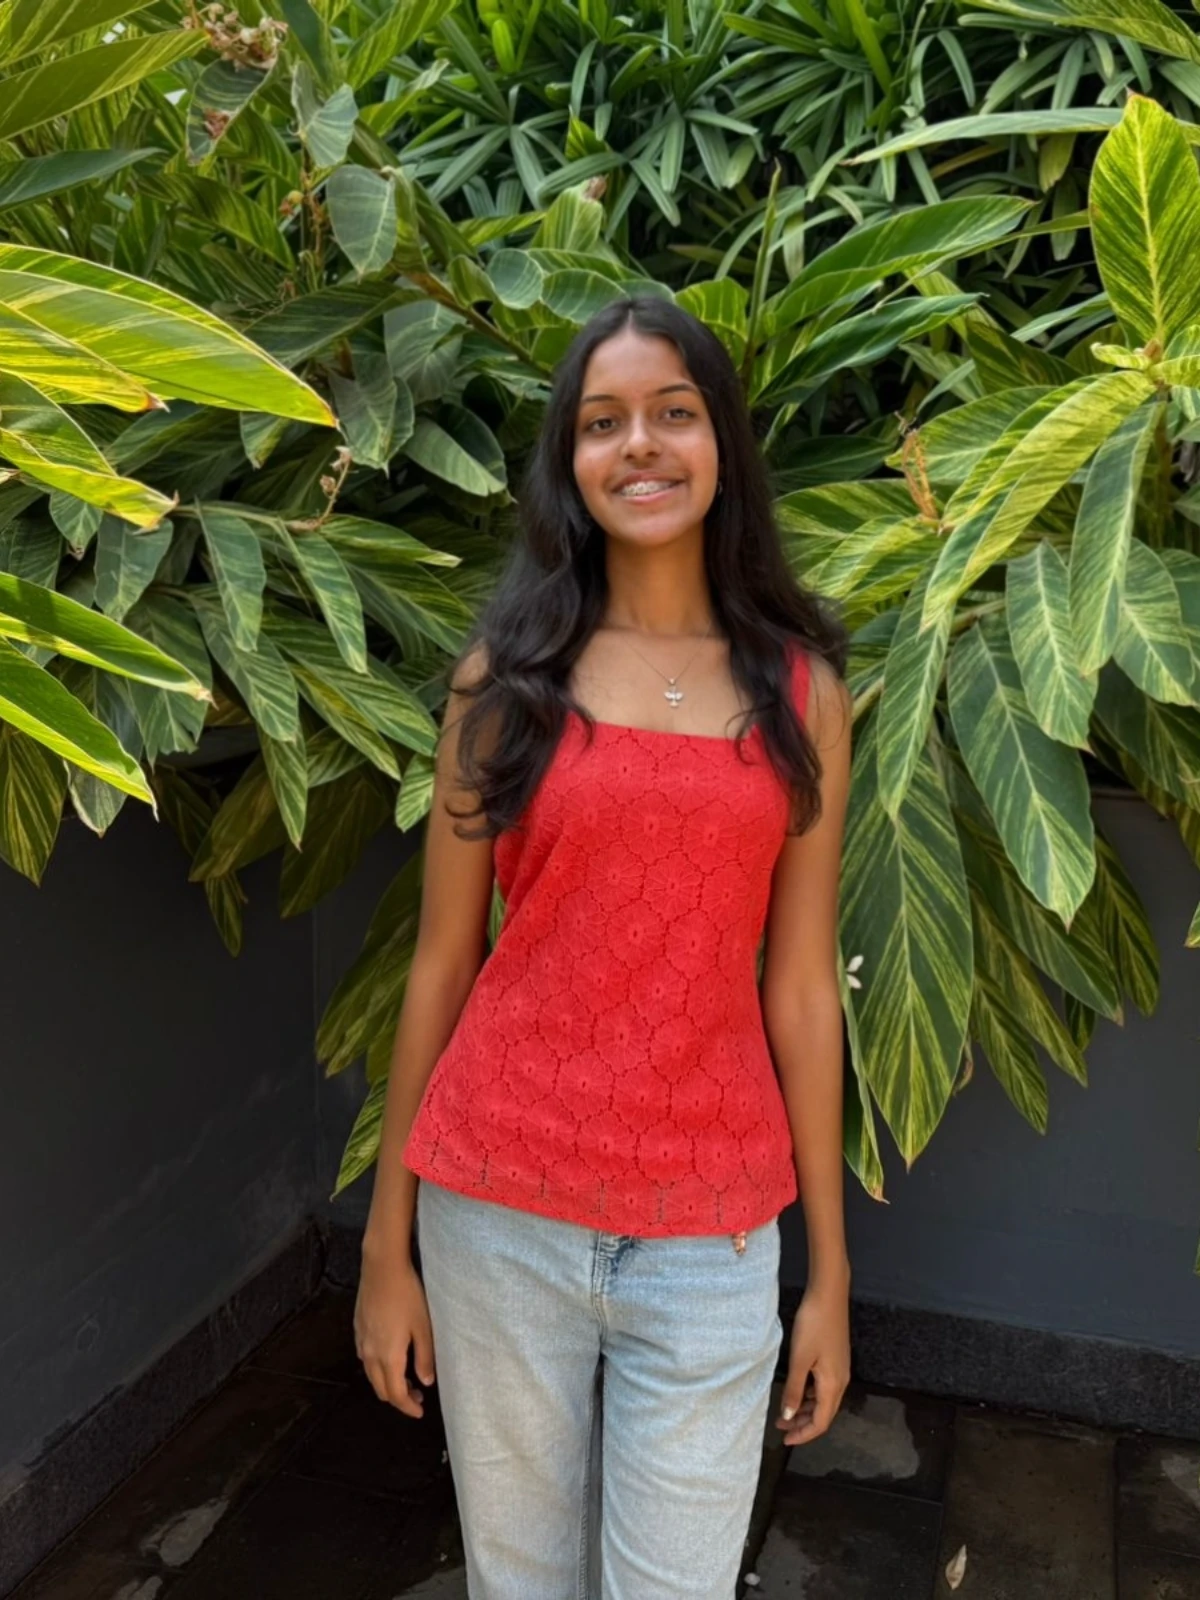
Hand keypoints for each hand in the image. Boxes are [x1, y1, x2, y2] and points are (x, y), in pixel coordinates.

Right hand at [354, 1252, 435, 1418]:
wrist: (382, 1267)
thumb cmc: (407, 1295)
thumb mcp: (423, 1327)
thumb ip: (425, 1357)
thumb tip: (426, 1382)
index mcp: (388, 1357)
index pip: (395, 1394)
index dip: (408, 1407)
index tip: (420, 1412)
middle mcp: (370, 1354)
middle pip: (380, 1389)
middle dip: (398, 1398)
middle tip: (418, 1395)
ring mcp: (361, 1340)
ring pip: (371, 1374)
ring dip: (387, 1383)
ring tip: (407, 1377)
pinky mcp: (358, 1328)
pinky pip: (366, 1358)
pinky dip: (378, 1367)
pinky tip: (391, 1356)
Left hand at [775, 1276, 849, 1446]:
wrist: (829, 1296)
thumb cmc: (813, 1326)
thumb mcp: (799, 1360)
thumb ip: (793, 1389)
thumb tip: (789, 1417)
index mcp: (833, 1385)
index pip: (821, 1422)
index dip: (804, 1434)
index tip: (785, 1441)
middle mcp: (840, 1382)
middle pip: (824, 1414)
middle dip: (803, 1424)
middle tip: (780, 1427)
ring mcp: (840, 1370)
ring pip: (823, 1400)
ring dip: (805, 1409)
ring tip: (785, 1411)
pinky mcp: (836, 1359)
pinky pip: (823, 1387)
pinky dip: (810, 1395)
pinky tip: (797, 1390)